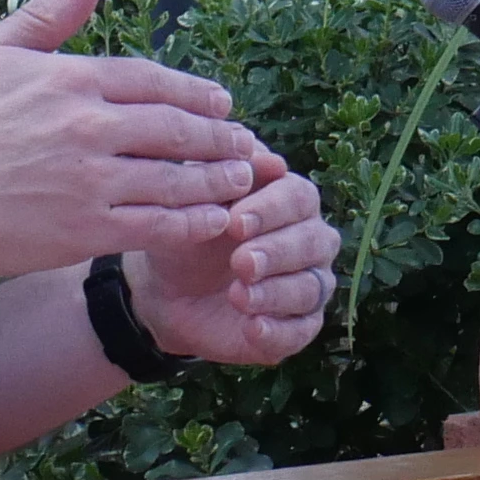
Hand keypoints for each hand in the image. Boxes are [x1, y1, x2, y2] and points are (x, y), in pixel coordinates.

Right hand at [0, 0, 264, 279]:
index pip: (154, 80)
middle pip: (176, 128)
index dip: (196, 93)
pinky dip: (193, 222)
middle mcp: (87, 125)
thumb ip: (49, 15)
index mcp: (69, 79)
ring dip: (217, 180)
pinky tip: (214, 221)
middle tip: (243, 144)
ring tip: (241, 181)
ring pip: (175, 178)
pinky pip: (157, 225)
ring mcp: (89, 180)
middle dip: (218, 137)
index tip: (221, 103)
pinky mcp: (83, 229)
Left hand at [126, 164, 340, 369]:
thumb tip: (250, 148)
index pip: (299, 198)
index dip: (272, 209)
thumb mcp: (191, 205)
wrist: (166, 291)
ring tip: (240, 296)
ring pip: (312, 287)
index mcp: (290, 202)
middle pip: (314, 241)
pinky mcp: (298, 325)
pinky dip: (280, 331)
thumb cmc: (187, 237)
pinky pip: (303, 330)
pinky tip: (253, 328)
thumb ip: (218, 175)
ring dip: (277, 292)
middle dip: (277, 251)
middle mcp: (309, 241)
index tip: (235, 221)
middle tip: (241, 262)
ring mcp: (309, 284)